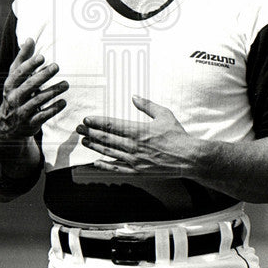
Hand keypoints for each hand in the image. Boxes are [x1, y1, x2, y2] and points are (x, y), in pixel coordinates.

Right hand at [0, 38, 68, 139]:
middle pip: (28, 85)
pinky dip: (53, 109)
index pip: (19, 73)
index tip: (42, 57)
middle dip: (42, 76)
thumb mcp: (15, 78)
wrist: (6, 127)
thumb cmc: (15, 95)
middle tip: (56, 66)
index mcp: (10, 84)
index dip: (30, 65)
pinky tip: (63, 102)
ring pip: (37, 100)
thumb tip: (29, 39)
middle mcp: (14, 97)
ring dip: (52, 91)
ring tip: (66, 84)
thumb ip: (23, 59)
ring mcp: (21, 111)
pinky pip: (42, 116)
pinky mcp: (29, 123)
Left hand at [76, 96, 201, 176]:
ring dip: (94, 147)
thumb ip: (147, 106)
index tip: (87, 119)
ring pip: (109, 153)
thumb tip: (134, 97)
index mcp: (139, 131)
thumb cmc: (178, 136)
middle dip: (90, 133)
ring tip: (84, 142)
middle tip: (79, 129)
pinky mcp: (138, 171)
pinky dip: (105, 165)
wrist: (189, 158)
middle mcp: (134, 146)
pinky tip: (96, 162)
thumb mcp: (164, 115)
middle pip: (107, 139)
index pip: (112, 125)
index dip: (97, 122)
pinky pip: (118, 168)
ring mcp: (135, 160)